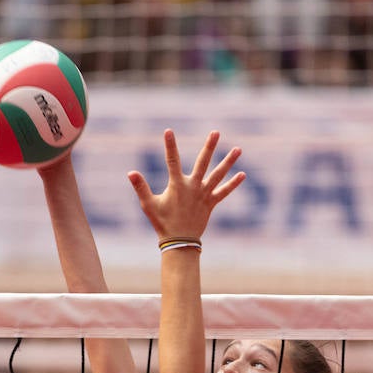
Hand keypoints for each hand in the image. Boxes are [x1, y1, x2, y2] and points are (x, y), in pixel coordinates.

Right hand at [128, 129, 243, 241]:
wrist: (180, 241)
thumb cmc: (162, 222)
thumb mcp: (148, 205)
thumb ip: (140, 187)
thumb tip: (130, 172)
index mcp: (177, 185)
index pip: (172, 161)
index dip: (169, 145)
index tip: (168, 131)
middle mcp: (193, 186)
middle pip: (203, 162)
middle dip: (209, 146)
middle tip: (216, 132)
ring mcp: (204, 194)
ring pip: (218, 174)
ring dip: (228, 161)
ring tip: (238, 149)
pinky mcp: (211, 203)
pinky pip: (223, 191)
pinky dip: (233, 184)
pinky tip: (242, 174)